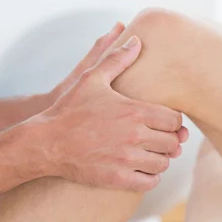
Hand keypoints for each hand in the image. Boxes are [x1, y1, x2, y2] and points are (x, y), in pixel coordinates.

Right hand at [40, 36, 187, 191]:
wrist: (47, 141)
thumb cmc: (70, 107)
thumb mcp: (91, 77)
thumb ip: (117, 58)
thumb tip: (137, 40)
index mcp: (134, 111)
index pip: (174, 120)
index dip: (171, 119)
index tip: (162, 119)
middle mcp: (134, 136)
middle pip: (172, 142)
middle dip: (168, 138)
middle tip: (157, 135)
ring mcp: (127, 160)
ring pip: (163, 163)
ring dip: (160, 157)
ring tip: (149, 150)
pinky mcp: (118, 179)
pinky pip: (150, 182)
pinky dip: (150, 176)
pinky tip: (140, 166)